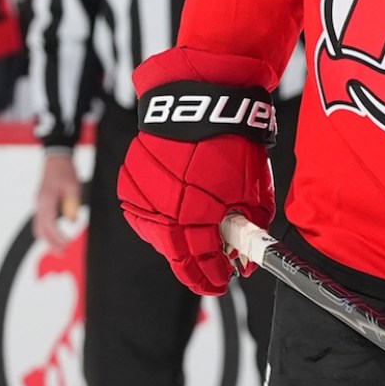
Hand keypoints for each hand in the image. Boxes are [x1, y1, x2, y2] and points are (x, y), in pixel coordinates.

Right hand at [32, 149, 83, 247]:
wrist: (56, 158)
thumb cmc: (65, 171)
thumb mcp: (74, 186)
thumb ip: (73, 204)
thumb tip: (73, 221)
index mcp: (46, 200)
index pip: (49, 224)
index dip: (58, 237)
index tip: (67, 244)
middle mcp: (39, 204)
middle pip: (41, 229)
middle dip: (51, 243)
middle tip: (62, 253)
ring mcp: (38, 204)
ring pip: (38, 227)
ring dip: (48, 239)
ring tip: (59, 249)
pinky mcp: (41, 203)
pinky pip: (40, 222)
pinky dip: (46, 232)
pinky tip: (54, 237)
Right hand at [116, 47, 277, 293]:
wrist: (199, 103)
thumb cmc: (231, 143)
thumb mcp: (254, 191)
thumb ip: (250, 228)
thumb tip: (248, 252)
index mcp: (196, 218)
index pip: (203, 262)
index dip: (213, 277)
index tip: (222, 282)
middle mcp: (164, 213)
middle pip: (176, 257)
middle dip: (194, 270)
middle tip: (208, 277)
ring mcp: (143, 199)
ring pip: (157, 238)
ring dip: (176, 247)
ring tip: (193, 248)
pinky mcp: (130, 184)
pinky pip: (143, 214)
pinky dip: (159, 222)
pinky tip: (173, 222)